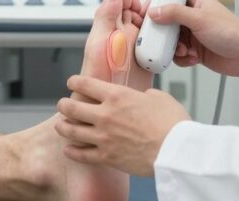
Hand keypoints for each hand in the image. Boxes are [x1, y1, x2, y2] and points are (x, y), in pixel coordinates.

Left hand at [56, 75, 189, 175]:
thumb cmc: (173, 124)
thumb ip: (144, 95)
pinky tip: (68, 149)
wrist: (177, 151)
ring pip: (71, 131)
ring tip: (61, 125)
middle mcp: (105, 115)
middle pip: (71, 107)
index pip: (85, 84)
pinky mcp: (107, 157)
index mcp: (117, 96)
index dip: (74, 82)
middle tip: (62, 104)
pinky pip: (81, 155)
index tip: (72, 82)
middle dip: (63, 104)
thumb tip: (142, 98)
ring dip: (63, 126)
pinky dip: (72, 151)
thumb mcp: (159, 97)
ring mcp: (103, 137)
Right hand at [147, 0, 238, 79]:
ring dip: (175, 49)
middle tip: (163, 39)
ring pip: (169, 41)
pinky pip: (177, 54)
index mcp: (193, 1)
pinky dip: (183, 58)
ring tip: (186, 51)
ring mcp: (192, 34)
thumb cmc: (232, 32)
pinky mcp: (194, 50)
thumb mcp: (199, 19)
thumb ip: (174, 13)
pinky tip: (194, 57)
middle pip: (165, 23)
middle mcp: (191, 17)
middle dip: (164, 34)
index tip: (145, 15)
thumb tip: (154, 11)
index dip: (155, 6)